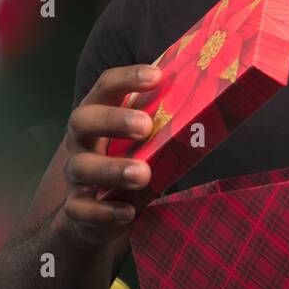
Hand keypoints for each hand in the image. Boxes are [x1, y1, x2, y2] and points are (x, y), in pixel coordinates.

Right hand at [59, 63, 162, 243]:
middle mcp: (82, 141)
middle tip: (145, 125)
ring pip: (81, 167)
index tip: (156, 76)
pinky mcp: (77, 209)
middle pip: (83, 120)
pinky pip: (81, 210)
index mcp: (99, 114)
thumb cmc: (126, 160)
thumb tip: (213, 93)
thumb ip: (163, 119)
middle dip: (113, 120)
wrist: (90, 212)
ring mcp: (76, 175)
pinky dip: (104, 212)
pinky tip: (128, 212)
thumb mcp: (141, 139)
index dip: (127, 78)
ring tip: (143, 174)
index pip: (106, 87)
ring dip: (112, 169)